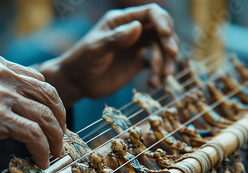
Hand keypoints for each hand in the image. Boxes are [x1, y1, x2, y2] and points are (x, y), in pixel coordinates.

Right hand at [0, 51, 64, 172]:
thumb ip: (2, 89)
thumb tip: (37, 105)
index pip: (38, 80)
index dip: (52, 104)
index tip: (55, 122)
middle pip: (47, 95)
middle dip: (59, 121)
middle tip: (60, 140)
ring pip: (45, 116)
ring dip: (54, 139)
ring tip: (54, 153)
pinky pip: (34, 134)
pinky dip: (42, 150)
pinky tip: (41, 161)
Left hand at [40, 4, 177, 105]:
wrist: (76, 82)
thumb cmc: (81, 61)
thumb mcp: (97, 48)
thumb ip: (116, 38)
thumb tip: (138, 27)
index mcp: (122, 21)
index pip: (151, 13)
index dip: (163, 21)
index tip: (166, 35)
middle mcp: (132, 31)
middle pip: (161, 30)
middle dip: (168, 42)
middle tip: (171, 55)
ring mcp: (136, 47)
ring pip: (161, 48)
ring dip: (166, 61)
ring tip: (162, 77)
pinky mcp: (136, 63)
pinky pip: (154, 65)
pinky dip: (158, 74)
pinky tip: (153, 84)